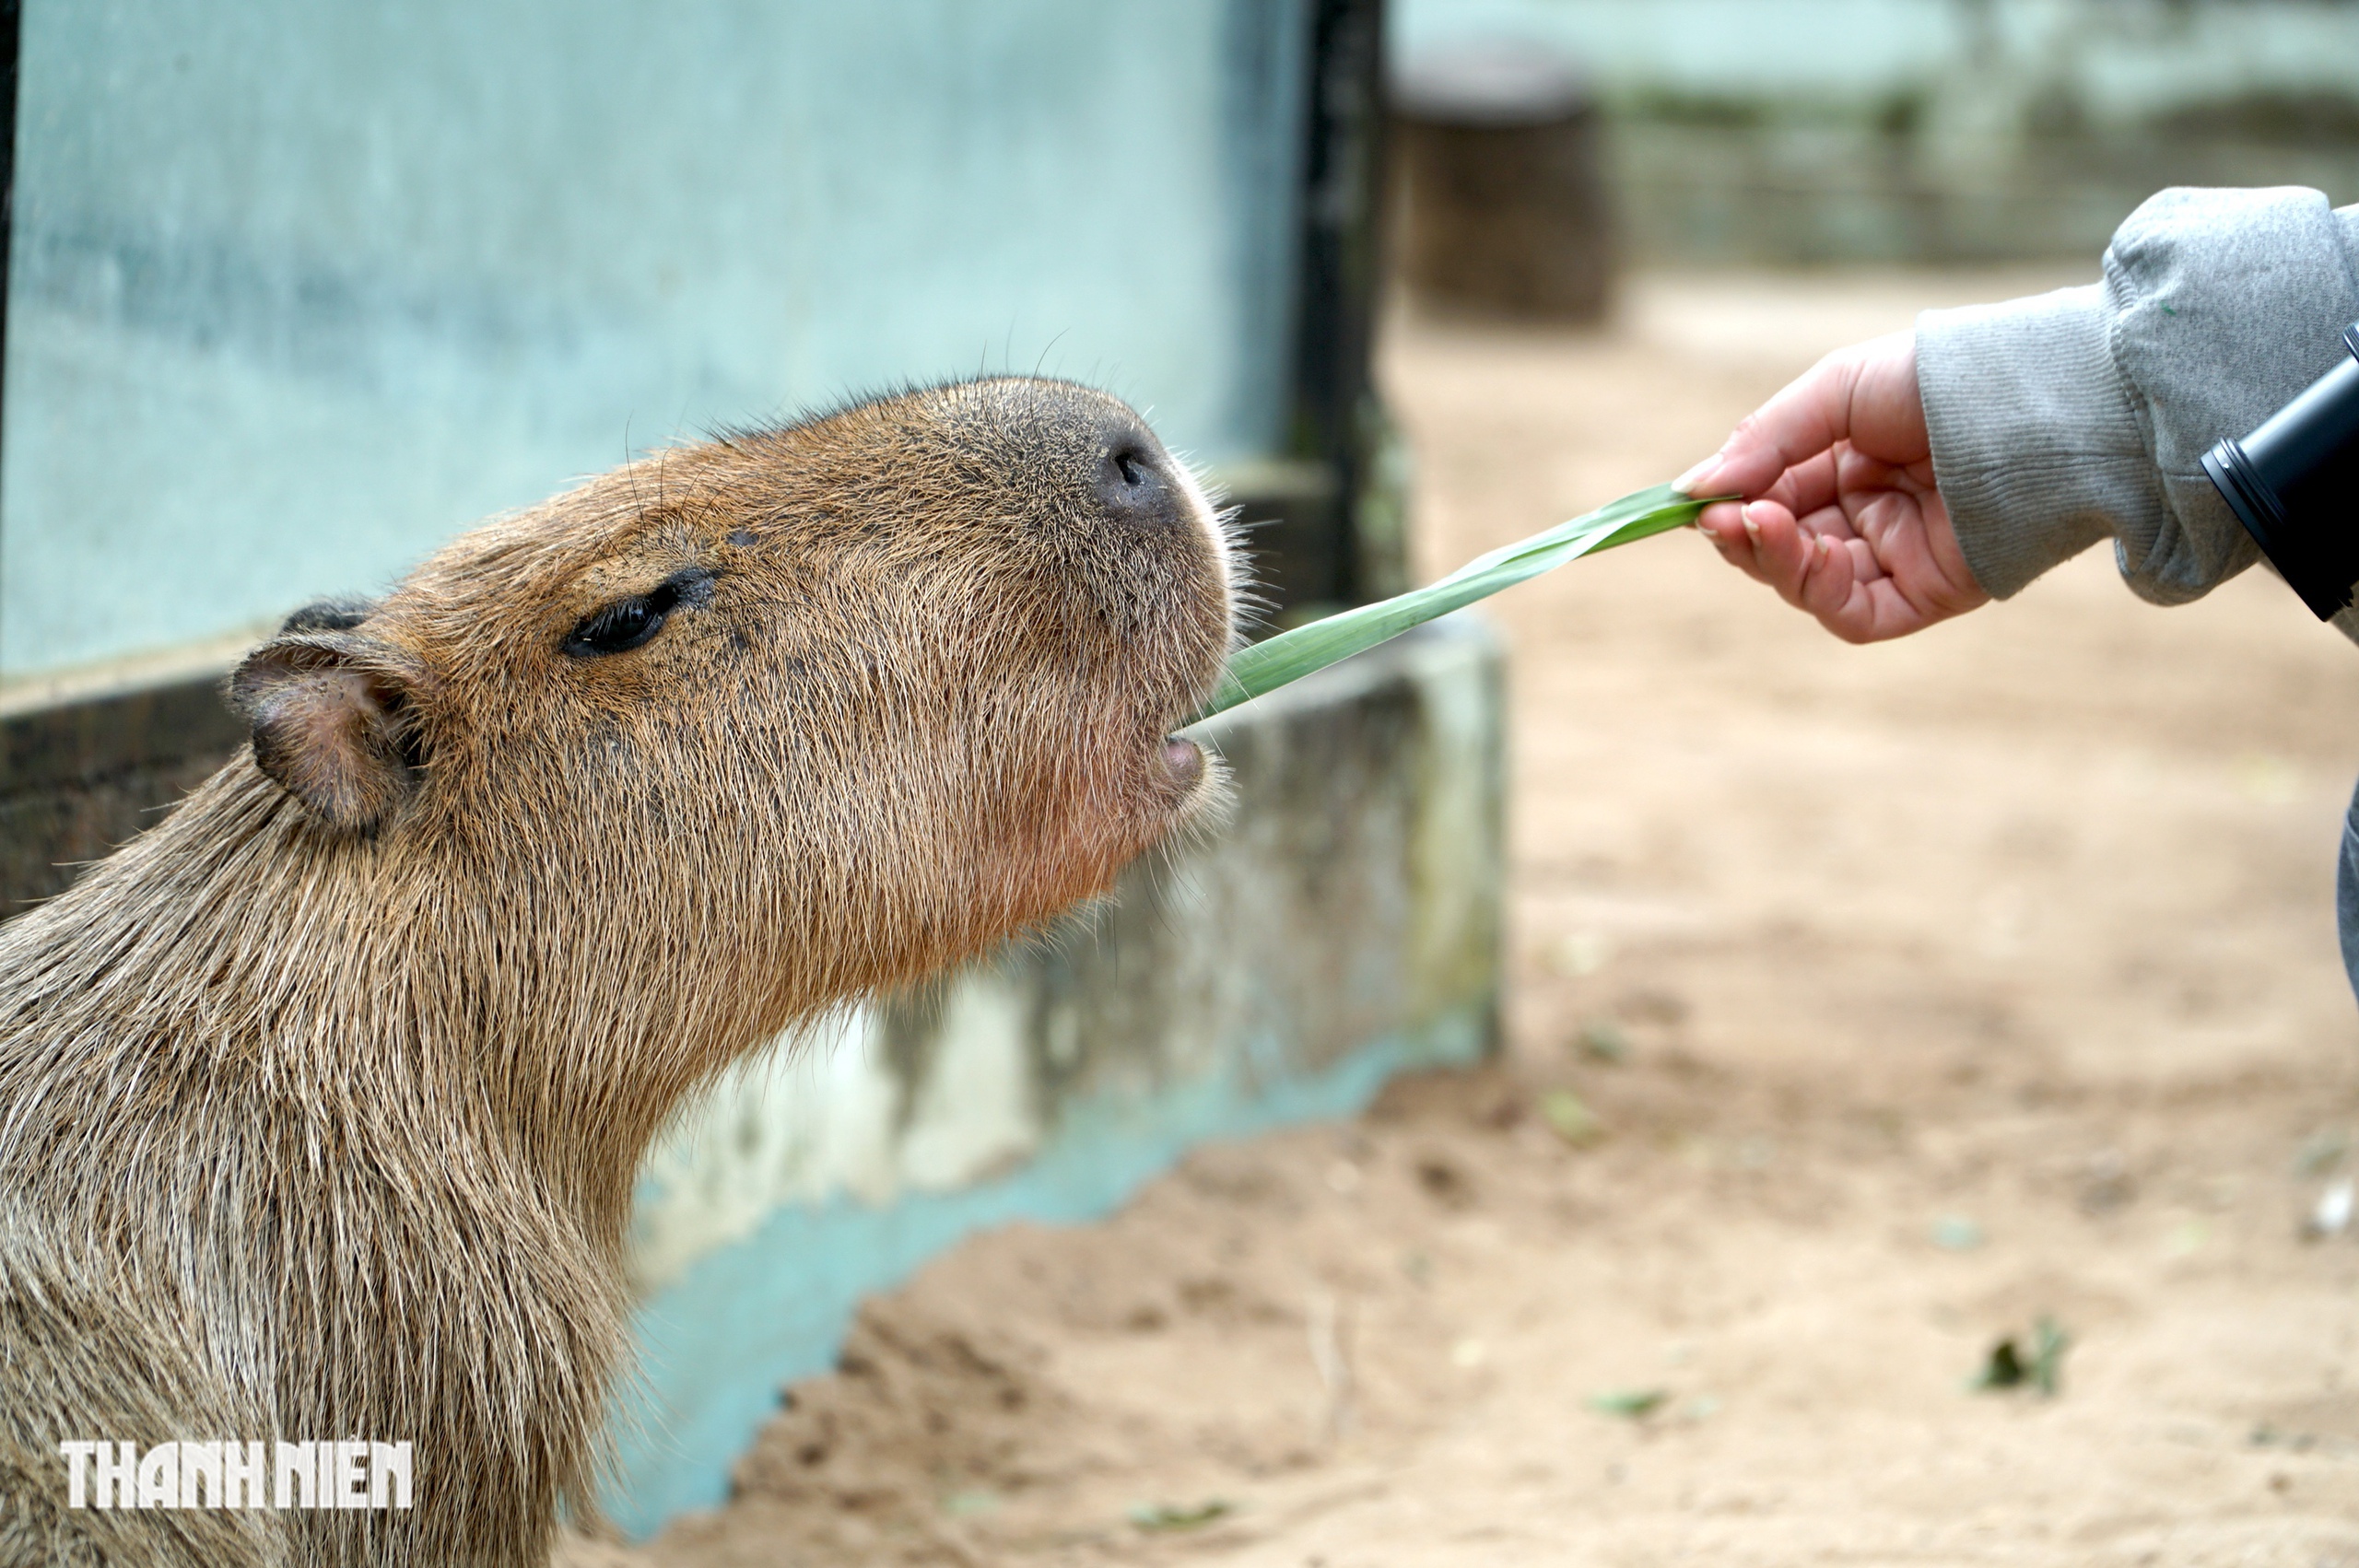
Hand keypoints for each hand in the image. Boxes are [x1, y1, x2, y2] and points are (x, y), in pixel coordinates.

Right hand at [1680, 331, 1987, 642]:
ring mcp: (1894, 559)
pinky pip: (1854, 614)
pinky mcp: (1924, 596)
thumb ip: (1766, 440)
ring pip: (1807, 584)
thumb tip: (1692, 489)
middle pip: (1780, 548)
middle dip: (1742, 535)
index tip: (1694, 502)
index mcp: (1845, 465)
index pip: (1769, 500)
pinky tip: (1808, 552)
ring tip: (1758, 523)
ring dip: (1772, 559)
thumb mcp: (1836, 392)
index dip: (1729, 505)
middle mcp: (1866, 517)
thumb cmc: (1939, 380)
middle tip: (1717, 518)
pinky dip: (1818, 591)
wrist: (2035, 403)